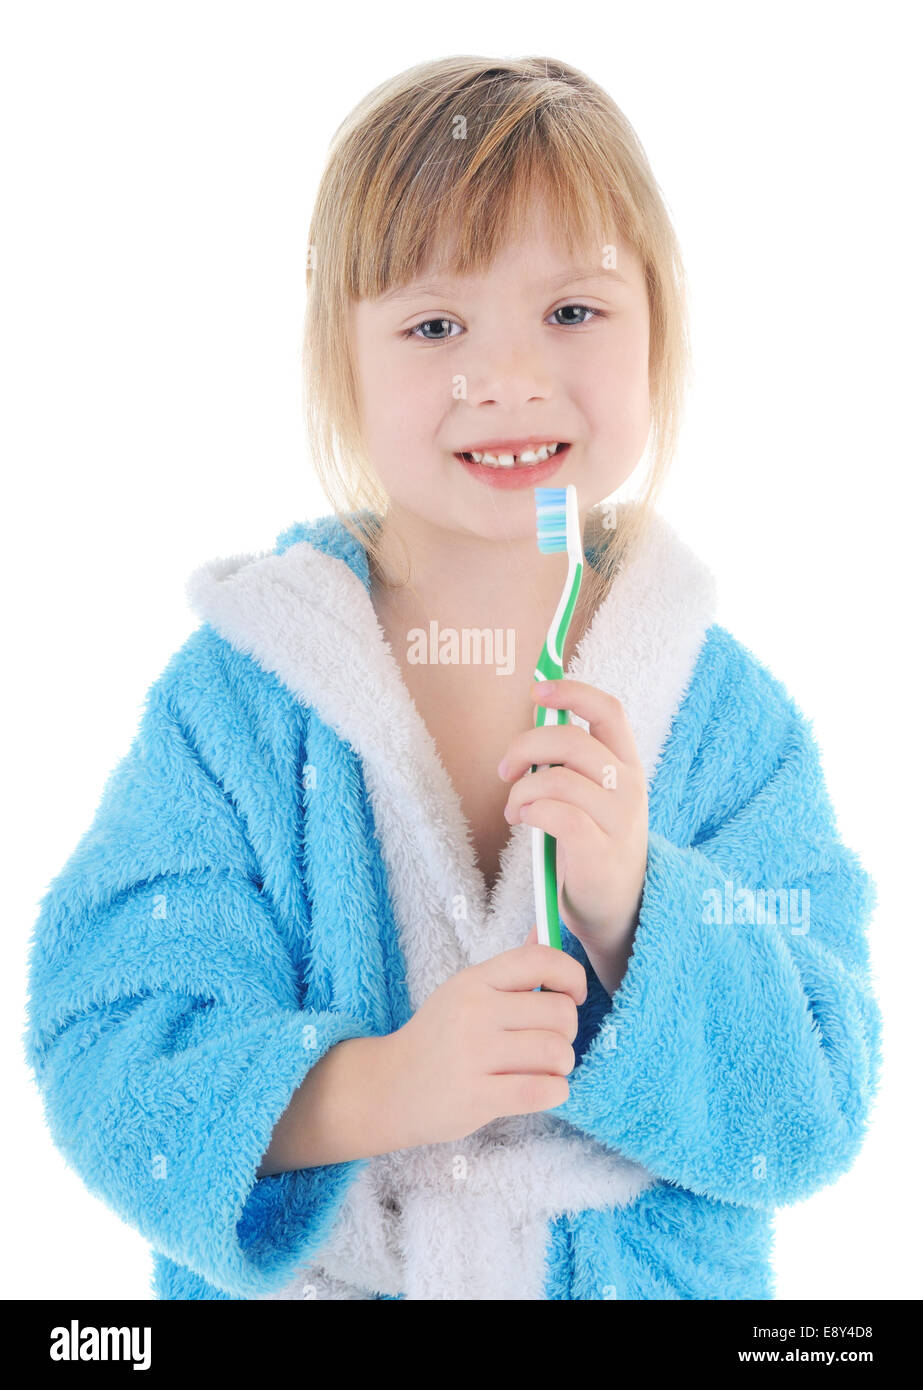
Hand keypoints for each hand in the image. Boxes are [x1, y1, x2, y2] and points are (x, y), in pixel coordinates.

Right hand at [387, 943, 586, 1146]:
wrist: (389, 1086)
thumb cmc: (438, 1037)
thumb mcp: (466, 992)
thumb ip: (510, 970)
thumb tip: (544, 931)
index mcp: (475, 981)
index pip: (540, 959)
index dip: (572, 975)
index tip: (573, 996)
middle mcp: (475, 1011)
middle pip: (559, 1011)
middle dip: (567, 1032)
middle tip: (550, 1042)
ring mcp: (474, 1054)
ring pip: (556, 1052)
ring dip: (562, 1065)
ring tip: (544, 1068)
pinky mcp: (477, 1096)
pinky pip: (544, 1090)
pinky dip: (555, 1091)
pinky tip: (542, 1089)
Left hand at [498, 679, 647, 979]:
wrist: (619, 911)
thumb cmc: (594, 844)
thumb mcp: (592, 796)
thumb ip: (571, 763)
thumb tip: (535, 719)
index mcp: (626, 765)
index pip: (608, 710)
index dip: (571, 692)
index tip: (536, 691)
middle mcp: (628, 787)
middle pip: (572, 741)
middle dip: (526, 746)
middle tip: (505, 768)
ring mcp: (618, 821)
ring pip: (557, 779)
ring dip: (522, 790)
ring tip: (514, 809)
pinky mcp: (600, 853)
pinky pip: (558, 816)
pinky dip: (531, 812)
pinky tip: (524, 821)